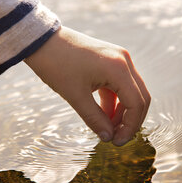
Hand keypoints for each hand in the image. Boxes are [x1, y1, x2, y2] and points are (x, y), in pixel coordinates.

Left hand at [24, 26, 149, 145]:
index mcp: (118, 68)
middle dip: (130, 120)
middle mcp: (124, 61)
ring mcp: (118, 59)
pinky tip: (103, 114)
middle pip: (140, 97)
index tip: (117, 142)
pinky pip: (119, 84)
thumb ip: (94, 119)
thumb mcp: (75, 96)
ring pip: (130, 92)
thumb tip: (108, 138)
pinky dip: (114, 101)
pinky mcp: (110, 60)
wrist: (41, 40)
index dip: (130, 127)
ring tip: (107, 128)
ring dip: (122, 112)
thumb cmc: (56, 65)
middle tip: (115, 138)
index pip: (137, 103)